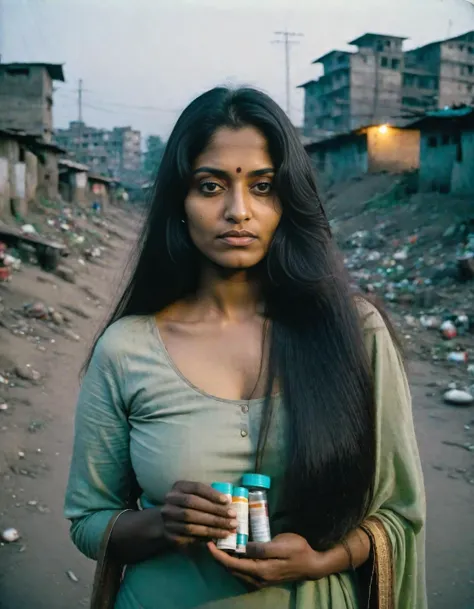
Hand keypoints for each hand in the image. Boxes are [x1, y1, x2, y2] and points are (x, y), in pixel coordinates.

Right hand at [161, 481, 236, 549]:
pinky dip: (205, 537)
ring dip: (213, 527)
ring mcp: (168, 518)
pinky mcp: (170, 534)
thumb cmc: (189, 505)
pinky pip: (189, 537)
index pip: (197, 487)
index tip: (227, 501)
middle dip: (215, 512)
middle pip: (194, 505)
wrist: (169, 521)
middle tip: (232, 518)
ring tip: (229, 530)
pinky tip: (218, 537)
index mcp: (179, 487)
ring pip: (192, 523)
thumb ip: (209, 497)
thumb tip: (229, 503)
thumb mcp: (196, 495)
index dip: (212, 494)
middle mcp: (170, 501)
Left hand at [208, 533, 325, 587]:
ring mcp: (259, 580)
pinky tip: (233, 550)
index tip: (208, 543)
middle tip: (211, 539)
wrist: (312, 565)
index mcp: (260, 570)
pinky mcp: (261, 577)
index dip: (218, 555)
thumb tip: (243, 548)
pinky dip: (234, 562)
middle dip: (218, 557)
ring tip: (219, 543)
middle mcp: (256, 579)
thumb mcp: (281, 545)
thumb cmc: (298, 551)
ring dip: (225, 560)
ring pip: (235, 572)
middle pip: (230, 570)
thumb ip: (262, 548)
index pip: (232, 565)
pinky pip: (242, 571)